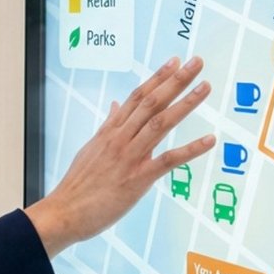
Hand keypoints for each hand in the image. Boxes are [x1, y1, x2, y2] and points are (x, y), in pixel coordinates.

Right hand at [27, 56, 213, 257]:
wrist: (64, 211)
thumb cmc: (77, 185)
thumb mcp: (91, 149)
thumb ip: (107, 126)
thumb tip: (116, 106)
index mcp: (110, 131)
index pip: (137, 97)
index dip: (157, 77)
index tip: (173, 62)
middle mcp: (120, 138)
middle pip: (152, 102)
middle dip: (176, 80)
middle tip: (196, 62)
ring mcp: (129, 156)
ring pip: (160, 123)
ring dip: (185, 103)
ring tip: (204, 87)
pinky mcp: (138, 178)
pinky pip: (168, 160)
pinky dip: (191, 149)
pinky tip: (209, 140)